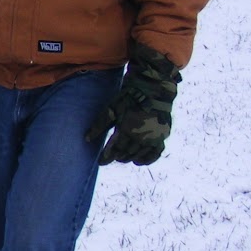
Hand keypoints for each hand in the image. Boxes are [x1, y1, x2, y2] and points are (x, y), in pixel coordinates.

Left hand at [86, 43, 180, 165]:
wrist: (153, 88)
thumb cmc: (129, 97)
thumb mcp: (112, 108)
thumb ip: (100, 124)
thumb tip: (87, 139)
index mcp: (128, 129)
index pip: (116, 150)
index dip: (107, 157)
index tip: (100, 161)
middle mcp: (142, 136)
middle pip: (127, 153)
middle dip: (118, 156)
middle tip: (111, 156)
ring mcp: (155, 136)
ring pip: (140, 154)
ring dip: (130, 158)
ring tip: (122, 158)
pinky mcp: (163, 135)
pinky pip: (157, 152)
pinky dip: (148, 159)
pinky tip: (139, 161)